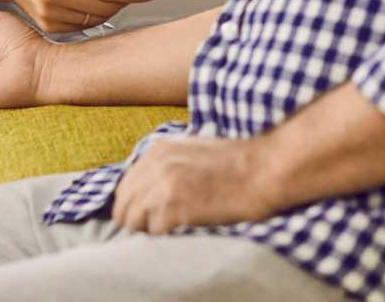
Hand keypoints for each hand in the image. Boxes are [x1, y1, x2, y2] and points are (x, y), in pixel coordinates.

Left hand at [111, 135, 280, 233]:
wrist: (261, 171)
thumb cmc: (236, 162)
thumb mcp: (191, 150)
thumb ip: (165, 164)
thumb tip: (146, 189)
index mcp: (157, 150)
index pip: (124, 187)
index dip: (135, 204)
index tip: (150, 213)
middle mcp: (154, 165)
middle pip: (123, 205)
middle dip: (138, 219)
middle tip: (160, 224)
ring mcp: (162, 186)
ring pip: (132, 221)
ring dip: (150, 228)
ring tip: (174, 225)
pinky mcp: (173, 207)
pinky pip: (154, 231)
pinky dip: (166, 234)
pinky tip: (185, 225)